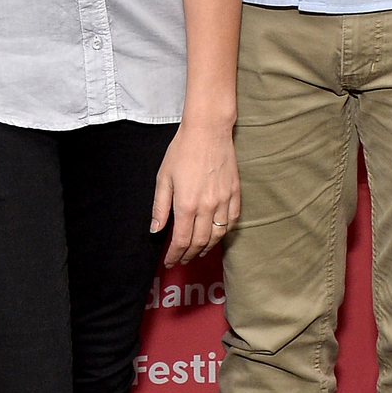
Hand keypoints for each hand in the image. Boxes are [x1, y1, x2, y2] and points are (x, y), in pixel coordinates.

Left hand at [151, 118, 239, 267]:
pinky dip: (224, 233)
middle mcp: (208, 206)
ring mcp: (224, 201)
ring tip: (197, 252)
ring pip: (217, 235)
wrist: (208, 131)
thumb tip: (155, 230)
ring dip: (207, 248)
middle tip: (181, 259)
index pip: (181, 240)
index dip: (175, 254)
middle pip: (200, 242)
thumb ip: (160, 207)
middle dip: (189, 255)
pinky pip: (232, 221)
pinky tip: (216, 236)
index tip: (170, 261)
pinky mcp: (236, 194)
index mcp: (187, 204)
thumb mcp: (163, 178)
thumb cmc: (182, 151)